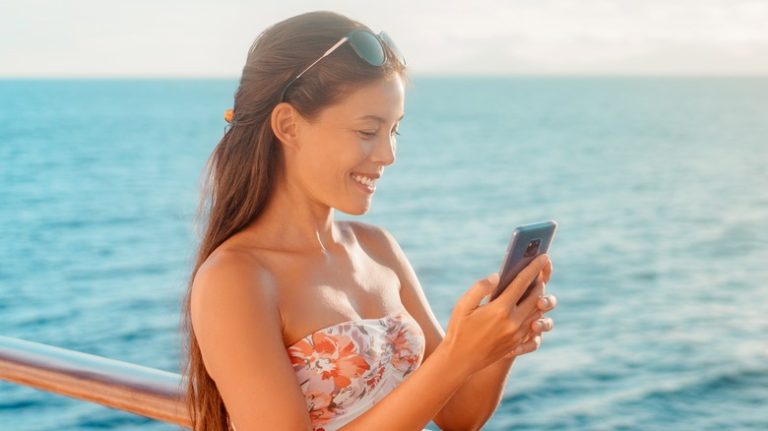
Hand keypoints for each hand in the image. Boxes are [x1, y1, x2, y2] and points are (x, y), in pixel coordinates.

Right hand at [443, 254, 553, 375]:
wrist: (460, 360)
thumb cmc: (459, 329)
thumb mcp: (463, 305)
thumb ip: (480, 287)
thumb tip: (498, 276)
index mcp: (500, 309)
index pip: (523, 282)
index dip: (534, 267)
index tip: (544, 256)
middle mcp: (513, 322)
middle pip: (535, 296)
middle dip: (539, 282)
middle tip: (538, 273)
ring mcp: (518, 334)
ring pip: (537, 312)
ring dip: (538, 299)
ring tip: (534, 289)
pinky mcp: (518, 343)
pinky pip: (534, 326)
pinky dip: (534, 314)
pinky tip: (529, 309)